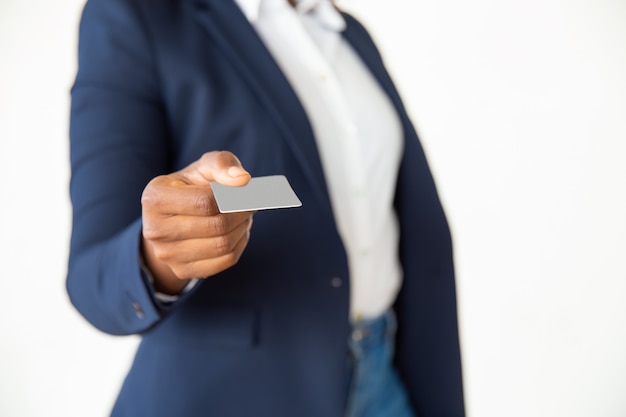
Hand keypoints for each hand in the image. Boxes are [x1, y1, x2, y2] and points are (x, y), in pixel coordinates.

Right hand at [140, 151, 253, 294]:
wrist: (174, 217)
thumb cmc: (192, 186)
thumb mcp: (204, 167)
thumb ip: (222, 164)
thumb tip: (243, 179)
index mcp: (155, 198)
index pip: (206, 202)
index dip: (234, 197)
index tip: (246, 191)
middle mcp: (154, 230)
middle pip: (217, 225)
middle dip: (242, 213)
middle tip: (250, 204)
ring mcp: (167, 255)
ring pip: (223, 245)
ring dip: (242, 228)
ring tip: (244, 216)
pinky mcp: (182, 271)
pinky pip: (225, 261)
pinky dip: (239, 244)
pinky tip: (237, 232)